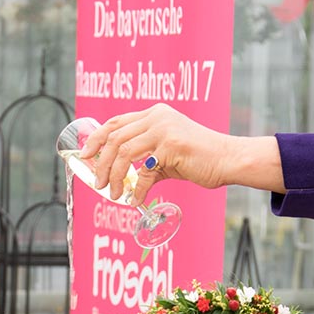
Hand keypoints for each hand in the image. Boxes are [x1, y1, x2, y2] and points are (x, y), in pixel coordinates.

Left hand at [78, 103, 230, 203]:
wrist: (228, 160)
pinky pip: (144, 171)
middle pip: (114, 137)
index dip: (96, 139)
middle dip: (101, 162)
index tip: (85, 156)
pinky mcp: (171, 146)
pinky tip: (135, 200)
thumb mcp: (166, 156)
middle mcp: (157, 116)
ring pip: (124, 152)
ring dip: (114, 176)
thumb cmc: (199, 158)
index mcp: (154, 113)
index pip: (115, 122)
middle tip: (97, 182)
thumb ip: (144, 161)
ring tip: (112, 193)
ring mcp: (164, 129)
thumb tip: (120, 181)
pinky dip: (137, 189)